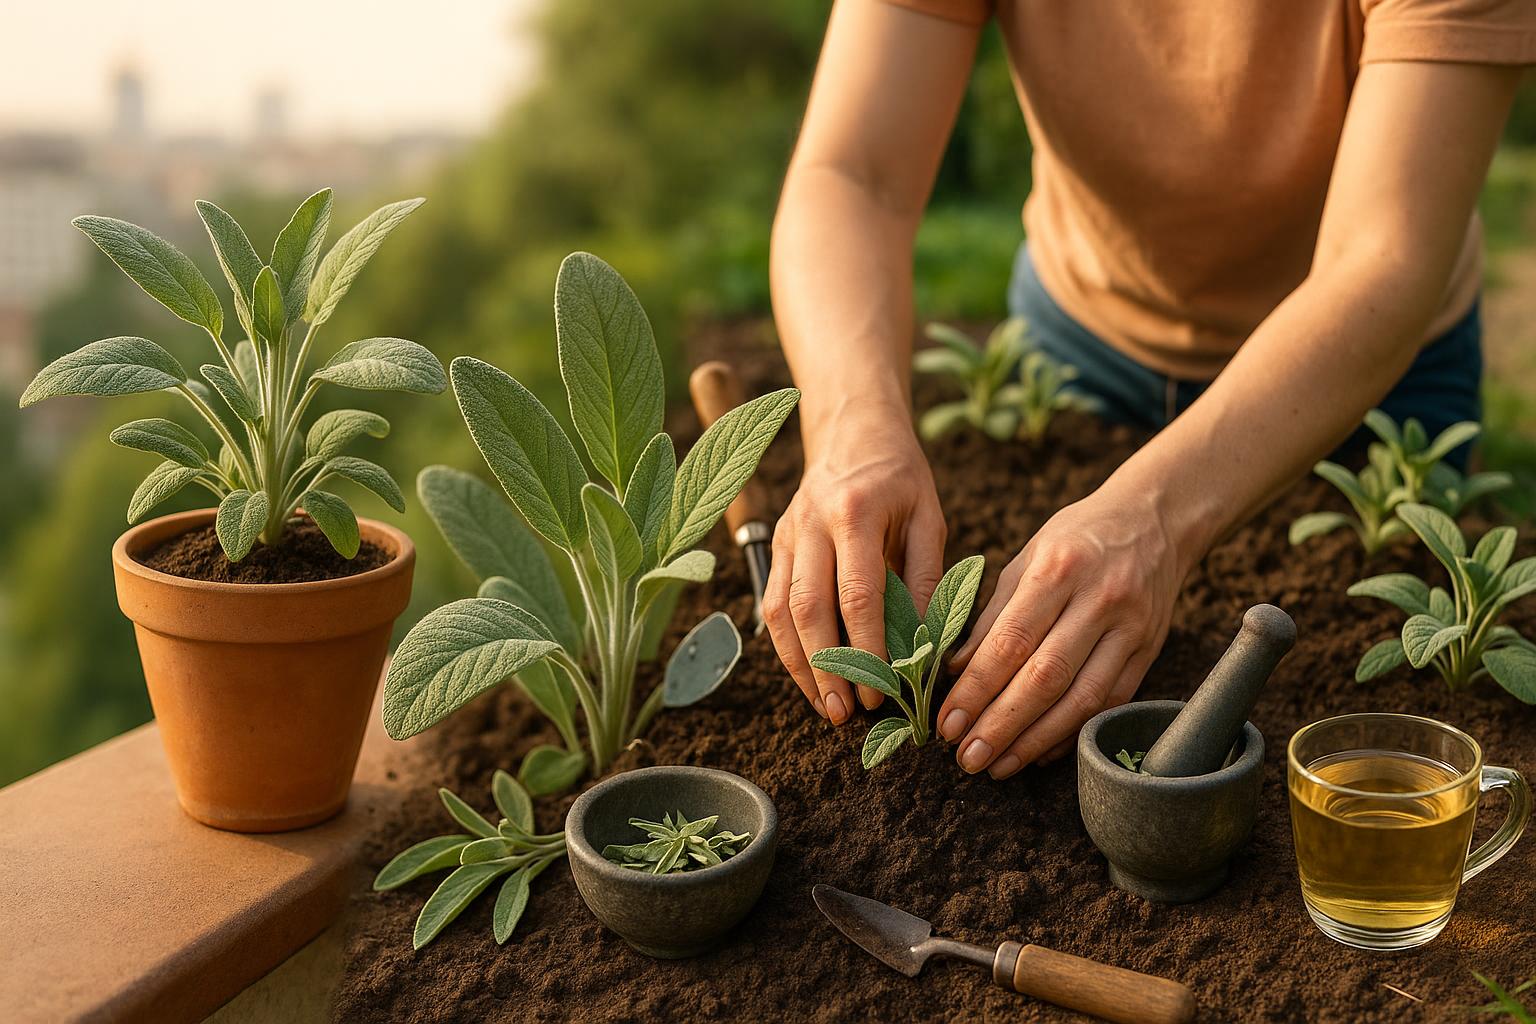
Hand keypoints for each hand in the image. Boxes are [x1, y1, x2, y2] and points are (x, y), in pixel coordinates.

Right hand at [764, 408, 945, 724]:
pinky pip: (772, 605)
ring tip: (825, 707)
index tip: (882, 689)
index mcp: (854, 512)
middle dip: (825, 667)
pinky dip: (788, 646)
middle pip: (806, 608)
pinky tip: (810, 677)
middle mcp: (809, 524)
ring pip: (779, 612)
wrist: (853, 431)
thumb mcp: (928, 518)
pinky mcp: (775, 547)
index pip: (855, 592)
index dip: (866, 647)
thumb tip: (924, 646)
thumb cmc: (899, 477)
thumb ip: (925, 578)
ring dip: (800, 666)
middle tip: (846, 712)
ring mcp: (785, 535)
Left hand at [937, 481, 1193, 779]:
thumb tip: (954, 671)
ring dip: (1035, 741)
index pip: (1011, 641)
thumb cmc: (1077, 538)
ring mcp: (1130, 630)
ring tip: (997, 766)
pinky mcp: (1150, 651)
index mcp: (1058, 570)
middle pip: (1045, 677)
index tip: (947, 722)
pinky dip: (1073, 733)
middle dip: (1001, 725)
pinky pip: (1110, 703)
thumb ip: (991, 614)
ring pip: (1081, 699)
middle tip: (966, 757)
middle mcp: (1098, 601)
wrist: (1155, 519)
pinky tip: (1040, 752)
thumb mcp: (1026, 557)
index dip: (976, 688)